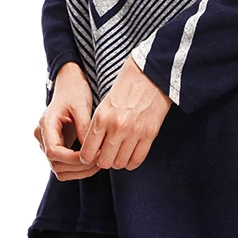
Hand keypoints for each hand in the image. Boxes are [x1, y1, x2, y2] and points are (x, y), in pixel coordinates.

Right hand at [33, 61, 100, 180]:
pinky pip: (63, 165)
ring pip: (59, 169)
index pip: (53, 151)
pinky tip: (93, 162)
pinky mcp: (56, 146)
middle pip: (55, 163)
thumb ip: (84, 127)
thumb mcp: (81, 105)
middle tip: (100, 161)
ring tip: (99, 163)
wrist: (70, 85)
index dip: (72, 159)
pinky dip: (77, 169)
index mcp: (46, 124)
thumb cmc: (75, 92)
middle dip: (79, 166)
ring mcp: (47, 142)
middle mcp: (42, 136)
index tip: (91, 157)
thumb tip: (89, 150)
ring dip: (79, 171)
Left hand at [79, 54, 171, 171]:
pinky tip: (130, 155)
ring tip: (119, 153)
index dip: (88, 158)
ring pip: (120, 163)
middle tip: (107, 155)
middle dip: (104, 161)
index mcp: (101, 117)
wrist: (150, 73)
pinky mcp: (150, 134)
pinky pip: (137, 160)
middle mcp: (116, 127)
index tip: (92, 156)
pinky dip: (132, 162)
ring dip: (118, 161)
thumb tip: (94, 149)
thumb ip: (98, 126)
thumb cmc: (126, 86)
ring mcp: (134, 132)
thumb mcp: (105, 104)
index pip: (87, 152)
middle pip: (104, 162)